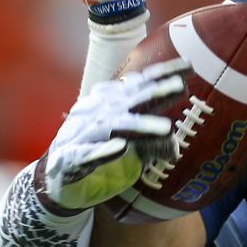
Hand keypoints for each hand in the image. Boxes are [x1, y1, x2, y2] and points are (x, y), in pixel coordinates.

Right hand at [43, 59, 190, 211]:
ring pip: (113, 127)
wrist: (56, 180)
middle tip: (180, 87)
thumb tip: (174, 144)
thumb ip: (150, 143)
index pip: (139, 85)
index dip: (162, 74)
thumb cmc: (97, 156)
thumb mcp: (128, 148)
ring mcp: (83, 135)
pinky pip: (87, 154)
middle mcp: (98, 113)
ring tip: (164, 129)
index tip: (189, 67)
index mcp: (112, 104)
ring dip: (139, 125)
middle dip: (154, 92)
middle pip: (130, 100)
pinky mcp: (71, 159)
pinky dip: (103, 151)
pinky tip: (119, 148)